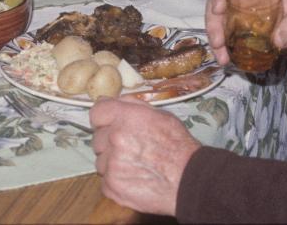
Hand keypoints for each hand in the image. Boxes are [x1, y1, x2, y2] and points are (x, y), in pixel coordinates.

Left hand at [91, 98, 197, 215]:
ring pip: (100, 161)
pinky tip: (133, 178)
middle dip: (110, 142)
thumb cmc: (179, 147)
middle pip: (97, 138)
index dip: (104, 118)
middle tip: (130, 148)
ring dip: (112, 162)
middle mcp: (115, 138)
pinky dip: (116, 181)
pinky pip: (105, 180)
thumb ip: (132, 106)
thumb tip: (113, 101)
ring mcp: (112, 164)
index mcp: (125, 117)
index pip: (96, 112)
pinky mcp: (112, 186)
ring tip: (135, 165)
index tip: (110, 124)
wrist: (189, 180)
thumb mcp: (161, 115)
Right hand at [205, 0, 286, 65]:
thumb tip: (277, 41)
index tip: (218, 10)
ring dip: (216, 36)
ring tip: (221, 57)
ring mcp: (243, 8)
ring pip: (219, 18)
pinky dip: (223, 45)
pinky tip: (226, 58)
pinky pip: (227, 32)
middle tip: (217, 42)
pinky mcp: (243, 24)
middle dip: (214, 21)